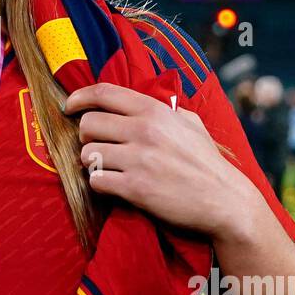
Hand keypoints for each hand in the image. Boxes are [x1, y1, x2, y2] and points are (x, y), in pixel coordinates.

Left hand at [62, 81, 252, 236]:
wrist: (225, 201)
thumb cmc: (207, 162)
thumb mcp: (191, 124)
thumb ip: (164, 110)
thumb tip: (138, 102)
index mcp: (155, 111)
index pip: (104, 93)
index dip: (79, 97)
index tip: (69, 107)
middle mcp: (144, 130)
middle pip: (88, 124)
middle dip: (86, 137)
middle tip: (97, 147)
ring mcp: (138, 160)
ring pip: (87, 154)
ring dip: (92, 163)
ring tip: (107, 168)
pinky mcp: (135, 188)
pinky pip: (96, 181)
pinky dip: (100, 184)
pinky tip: (113, 185)